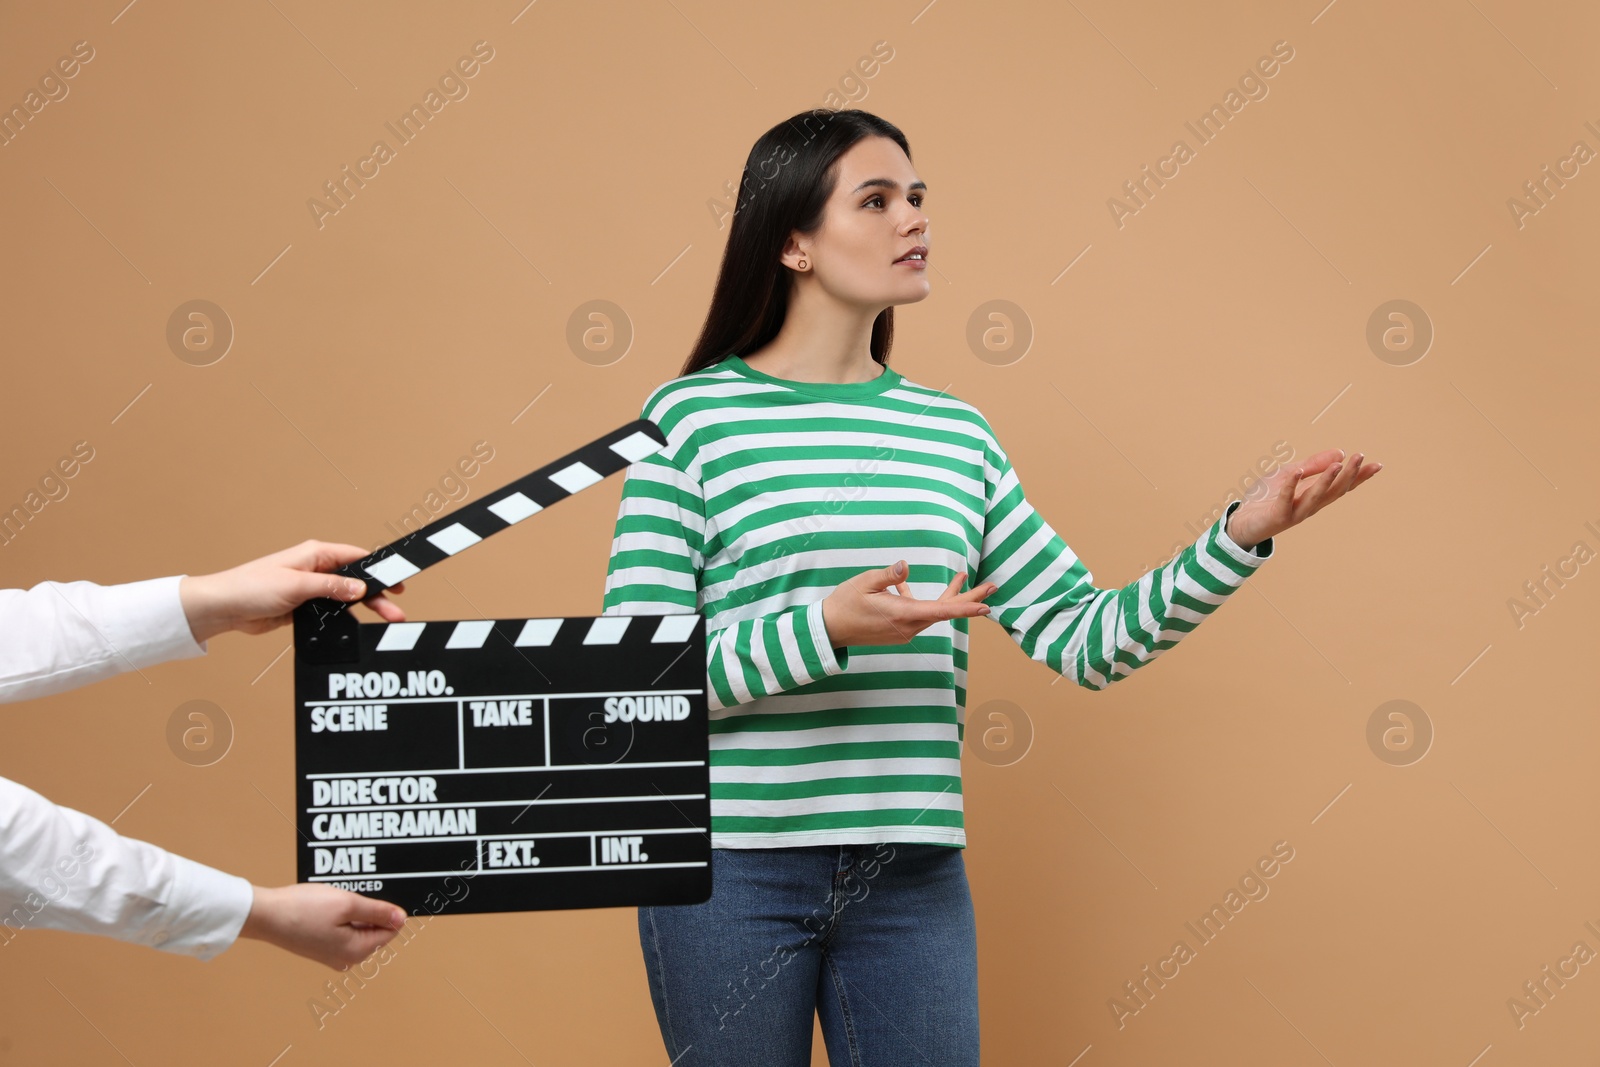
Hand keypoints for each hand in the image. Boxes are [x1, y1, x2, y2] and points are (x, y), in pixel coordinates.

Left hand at [178, 540, 406, 642]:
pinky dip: (344, 619)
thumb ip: (331, 586)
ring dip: (363, 610)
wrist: (223, 608)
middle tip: (396, 610)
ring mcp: (311, 589)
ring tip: (383, 622)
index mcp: (315, 554)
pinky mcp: (303, 607)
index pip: (357, 557)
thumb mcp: (296, 584)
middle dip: (377, 595)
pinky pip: (332, 612)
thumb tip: (359, 588)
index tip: (398, 580)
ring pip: (346, 599)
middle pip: (356, 581)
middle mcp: (316, 569)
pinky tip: (354, 628)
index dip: (379, 569)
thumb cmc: (250, 586)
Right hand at [237, 883, 406, 969]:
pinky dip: (339, 915)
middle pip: (374, 930)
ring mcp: (332, 956)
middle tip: (346, 896)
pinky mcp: (321, 948)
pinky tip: (325, 905)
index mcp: (357, 952)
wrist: (265, 915)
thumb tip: (401, 919)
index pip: (390, 930)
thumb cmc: (303, 909)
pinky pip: (342, 930)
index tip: (373, 895)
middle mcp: (347, 959)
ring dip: (352, 911)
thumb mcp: (347, 904)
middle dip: (367, 910)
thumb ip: (378, 912)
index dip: (387, 909)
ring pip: (358, 928)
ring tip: (332, 900)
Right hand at [821, 561, 995, 647]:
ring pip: (934, 612)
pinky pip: (918, 614)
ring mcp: (904, 631)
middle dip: (969, 599)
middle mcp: (908, 626)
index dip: (965, 607)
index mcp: (902, 615)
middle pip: (945, 612)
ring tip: (962, 576)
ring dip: (949, 597)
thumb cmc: (845, 604)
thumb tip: (906, 565)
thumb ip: (888, 575)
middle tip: (991, 587)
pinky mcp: (898, 630)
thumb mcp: (864, 583)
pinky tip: (907, 585)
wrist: (829, 630)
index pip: (942, 611)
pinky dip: (923, 601)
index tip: (985, 605)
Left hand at [1225, 449, 1382, 549]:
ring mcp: (1295, 513)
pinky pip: (1285, 500)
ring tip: (1338, 465)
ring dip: (1327, 481)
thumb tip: (1339, 452)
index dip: (1359, 476)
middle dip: (1348, 474)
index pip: (1341, 486)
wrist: (1242, 521)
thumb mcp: (1290, 474)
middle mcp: (1309, 506)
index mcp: (1314, 495)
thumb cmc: (1266, 498)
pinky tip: (1298, 473)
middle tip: (1361, 457)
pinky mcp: (1277, 516)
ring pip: (1315, 497)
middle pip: (1334, 491)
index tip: (1377, 465)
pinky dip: (1291, 486)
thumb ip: (1312, 465)